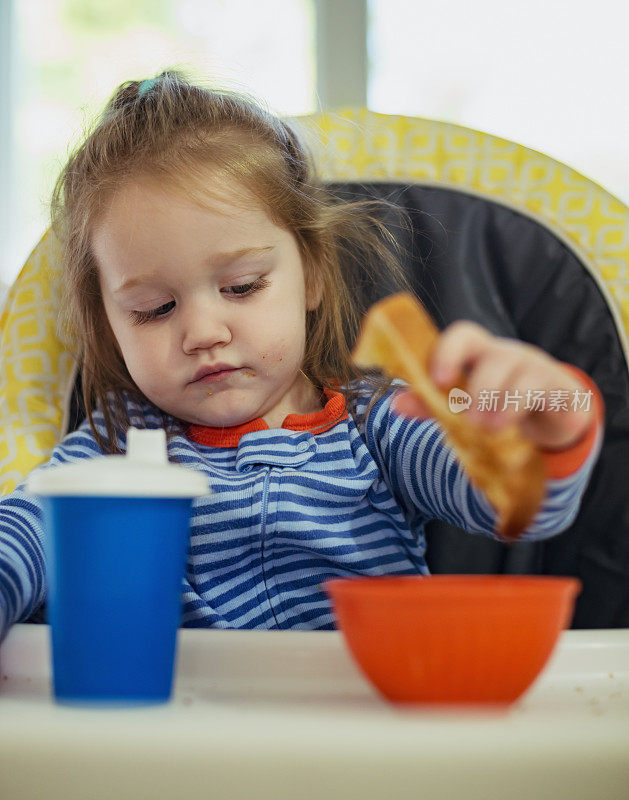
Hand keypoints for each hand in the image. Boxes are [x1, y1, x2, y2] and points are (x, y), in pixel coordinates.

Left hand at [392, 321, 593, 450]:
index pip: (464, 335)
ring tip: (488, 429)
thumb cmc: (499, 399)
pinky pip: (540, 390)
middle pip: (493, 356)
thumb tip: (396, 404)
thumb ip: (430, 402)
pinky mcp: (556, 386)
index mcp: (478, 353)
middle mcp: (506, 354)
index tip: (438, 380)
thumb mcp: (464, 402)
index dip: (448, 353)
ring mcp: (534, 367)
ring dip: (500, 403)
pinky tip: (508, 427)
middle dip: (479, 387)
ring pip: (519, 374)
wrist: (553, 410)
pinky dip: (521, 409)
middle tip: (468, 418)